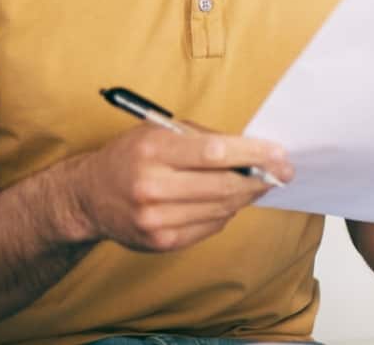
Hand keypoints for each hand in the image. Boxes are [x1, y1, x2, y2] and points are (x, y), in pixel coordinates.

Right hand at [61, 124, 293, 251]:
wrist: (89, 196)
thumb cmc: (131, 156)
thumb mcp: (158, 131)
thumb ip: (202, 138)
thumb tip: (253, 150)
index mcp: (152, 150)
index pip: (215, 153)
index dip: (253, 154)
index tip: (279, 153)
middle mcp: (151, 186)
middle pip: (222, 186)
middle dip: (260, 178)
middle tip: (283, 171)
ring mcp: (155, 219)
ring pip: (220, 209)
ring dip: (247, 196)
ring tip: (259, 183)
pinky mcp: (160, 242)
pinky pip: (209, 227)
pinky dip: (225, 213)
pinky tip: (229, 201)